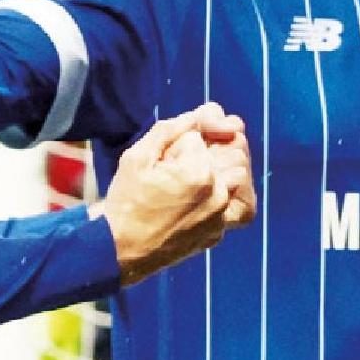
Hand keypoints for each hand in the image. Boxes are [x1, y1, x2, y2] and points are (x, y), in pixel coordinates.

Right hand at [91, 103, 256, 281]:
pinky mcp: (219, 231)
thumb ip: (173, 128)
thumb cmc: (126, 200)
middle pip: (230, 150)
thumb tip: (209, 112)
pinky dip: (229, 196)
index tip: (163, 160)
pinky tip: (207, 197)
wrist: (120, 248)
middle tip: (181, 166)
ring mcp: (220, 215)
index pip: (200, 136)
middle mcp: (217, 193)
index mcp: (198, 171)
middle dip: (209, 150)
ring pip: (239, 174)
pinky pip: (240, 206)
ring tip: (195, 178)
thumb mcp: (138, 155)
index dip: (180, 142)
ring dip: (223, 169)